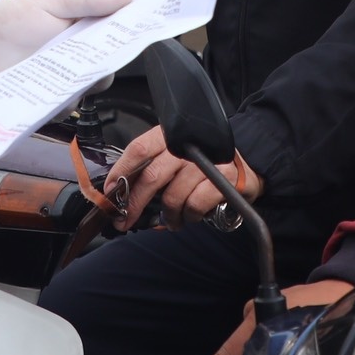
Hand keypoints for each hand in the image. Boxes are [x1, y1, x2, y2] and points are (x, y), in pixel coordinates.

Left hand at [0, 0, 133, 106]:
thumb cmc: (6, 21)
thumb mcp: (51, 0)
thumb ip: (89, 0)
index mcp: (82, 30)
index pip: (116, 33)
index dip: (132, 31)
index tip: (146, 24)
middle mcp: (77, 59)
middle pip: (110, 64)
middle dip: (110, 58)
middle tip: (99, 48)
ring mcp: (64, 83)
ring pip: (91, 87)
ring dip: (84, 77)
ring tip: (59, 61)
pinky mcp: (49, 103)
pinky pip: (68, 105)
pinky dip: (62, 96)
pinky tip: (45, 82)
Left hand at [106, 123, 263, 228]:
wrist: (245, 163)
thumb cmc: (202, 163)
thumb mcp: (175, 157)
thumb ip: (151, 168)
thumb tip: (119, 193)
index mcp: (171, 135)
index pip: (139, 149)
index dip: (121, 172)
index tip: (110, 192)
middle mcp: (188, 145)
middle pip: (151, 176)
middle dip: (135, 203)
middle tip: (126, 219)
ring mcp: (207, 161)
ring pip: (173, 196)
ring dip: (168, 216)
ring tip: (171, 220)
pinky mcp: (224, 178)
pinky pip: (195, 205)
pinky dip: (190, 216)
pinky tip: (191, 216)